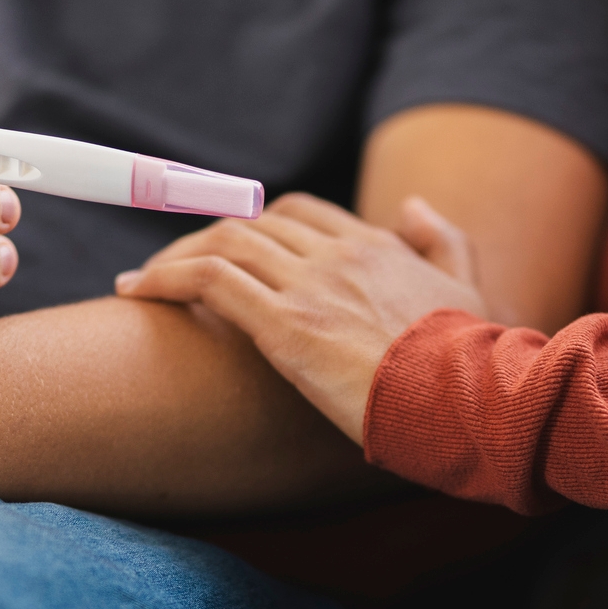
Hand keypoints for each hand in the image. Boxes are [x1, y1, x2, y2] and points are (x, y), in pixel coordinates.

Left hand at [115, 194, 488, 443]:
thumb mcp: (470, 290)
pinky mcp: (287, 325)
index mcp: (378, 246)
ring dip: (172, 258)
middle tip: (169, 272)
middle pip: (252, 223)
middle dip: (203, 242)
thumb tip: (412, 205)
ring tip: (142, 284)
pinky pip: (208, 280)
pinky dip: (164, 278)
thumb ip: (444, 242)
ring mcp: (311, 285)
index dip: (253, 229)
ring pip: (223, 243)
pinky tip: (136, 293)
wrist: (471, 402)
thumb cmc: (470, 365)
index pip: (298, 214)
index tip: (225, 255)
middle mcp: (339, 253)